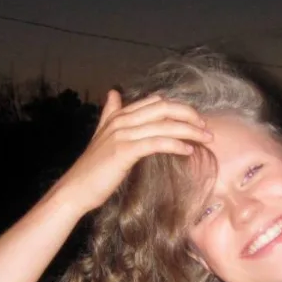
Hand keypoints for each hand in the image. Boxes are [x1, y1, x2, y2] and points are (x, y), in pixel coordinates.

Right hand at [53, 90, 212, 213]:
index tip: (195, 119)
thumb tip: (113, 93)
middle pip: (164, 108)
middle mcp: (121, 120)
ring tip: (206, 138)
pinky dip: (175, 144)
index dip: (179, 108)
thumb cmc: (93, 169)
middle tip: (207, 127)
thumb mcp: (102, 136)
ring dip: (189, 130)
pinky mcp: (124, 151)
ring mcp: (122, 134)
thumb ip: (110, 114)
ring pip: (164, 125)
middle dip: (189, 115)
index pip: (155, 102)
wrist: (75, 189)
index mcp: (119, 116)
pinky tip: (188, 150)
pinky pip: (156, 143)